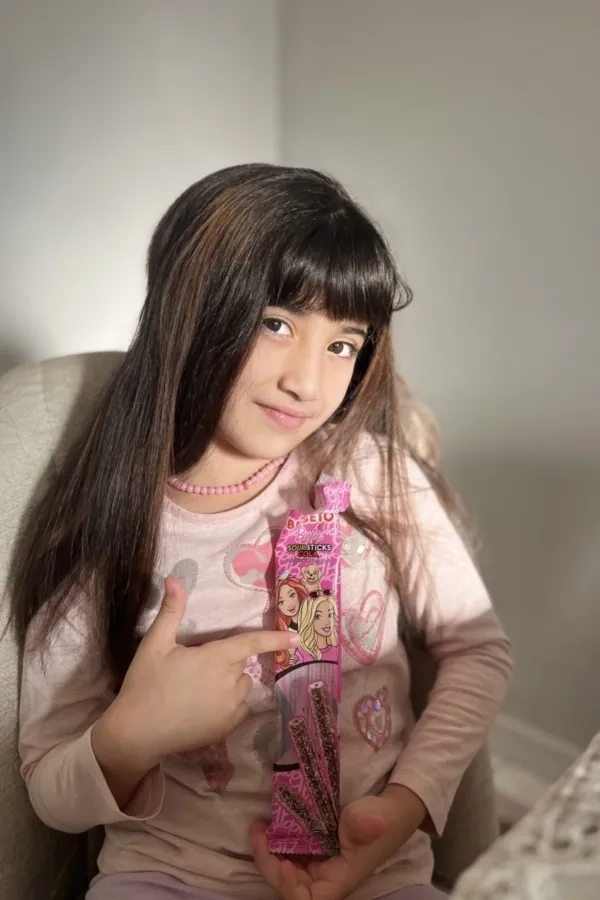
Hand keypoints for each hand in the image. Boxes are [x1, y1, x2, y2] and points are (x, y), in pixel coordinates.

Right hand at [97, 577, 298, 769]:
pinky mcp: (226, 729)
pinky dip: (229, 704)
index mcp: (216, 658)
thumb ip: (170, 611)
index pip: (253, 643)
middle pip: (241, 663)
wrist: (136, 734)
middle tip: (194, 667)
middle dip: (226, 660)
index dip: (276, 638)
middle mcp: (230, 682)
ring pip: (242, 685)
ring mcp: (230, 709)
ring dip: (230, 682)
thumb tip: (175, 578)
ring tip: (197, 688)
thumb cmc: (145, 684)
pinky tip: (204, 706)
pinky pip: (239, 708)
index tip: (297, 636)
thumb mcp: (155, 644)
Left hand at [251, 786, 425, 899]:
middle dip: (268, 863)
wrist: (389, 810)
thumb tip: (370, 822)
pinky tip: (270, 823)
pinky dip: (276, 841)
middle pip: (288, 885)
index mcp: (337, 880)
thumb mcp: (373, 819)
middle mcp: (323, 878)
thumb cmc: (382, 819)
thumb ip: (364, 825)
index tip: (284, 863)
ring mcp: (316, 865)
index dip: (289, 888)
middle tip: (259, 831)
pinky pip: (289, 853)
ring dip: (268, 851)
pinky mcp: (313, 851)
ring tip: (260, 825)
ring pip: (285, 869)